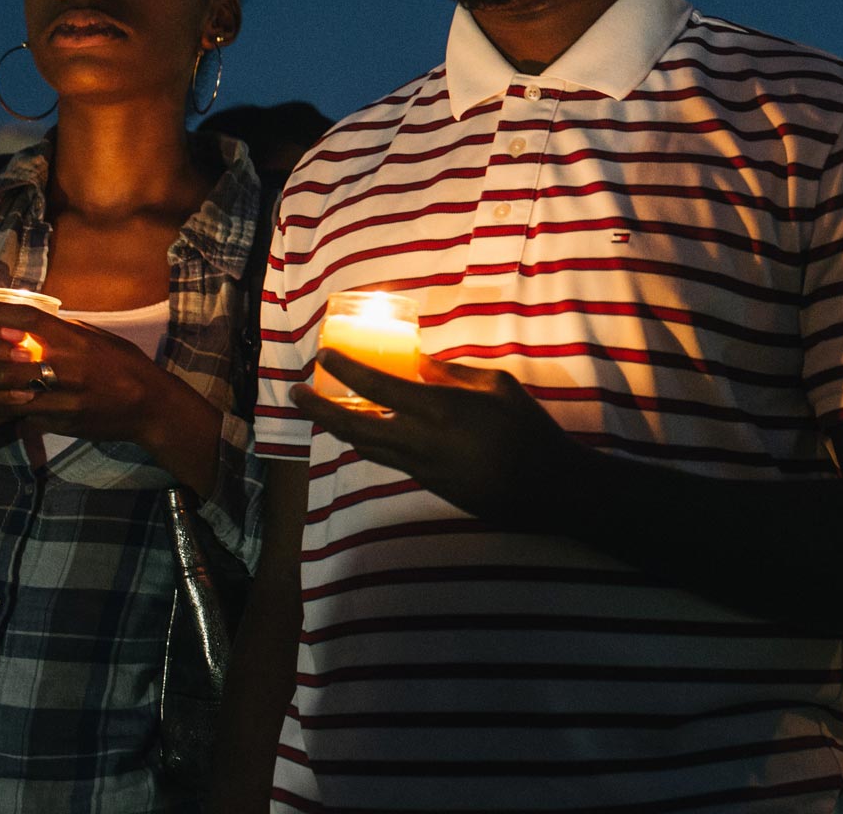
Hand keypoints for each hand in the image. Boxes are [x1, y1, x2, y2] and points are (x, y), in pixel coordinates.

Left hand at [0, 297, 168, 446]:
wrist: (150, 404)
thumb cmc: (125, 365)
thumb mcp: (98, 338)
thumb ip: (64, 330)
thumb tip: (30, 318)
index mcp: (75, 338)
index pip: (26, 318)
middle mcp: (67, 363)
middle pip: (5, 356)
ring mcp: (63, 394)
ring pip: (5, 390)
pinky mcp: (61, 419)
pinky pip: (19, 415)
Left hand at [289, 352, 588, 527]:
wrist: (546, 486)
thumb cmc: (527, 428)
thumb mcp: (496, 386)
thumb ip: (452, 375)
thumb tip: (418, 364)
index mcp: (439, 409)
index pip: (378, 387)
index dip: (346, 371)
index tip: (325, 357)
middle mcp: (420, 441)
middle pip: (354, 426)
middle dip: (319, 410)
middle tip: (297, 394)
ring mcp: (420, 468)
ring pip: (365, 448)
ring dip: (339, 429)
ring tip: (323, 412)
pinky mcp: (428, 484)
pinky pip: (388, 460)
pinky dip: (369, 443)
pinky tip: (366, 432)